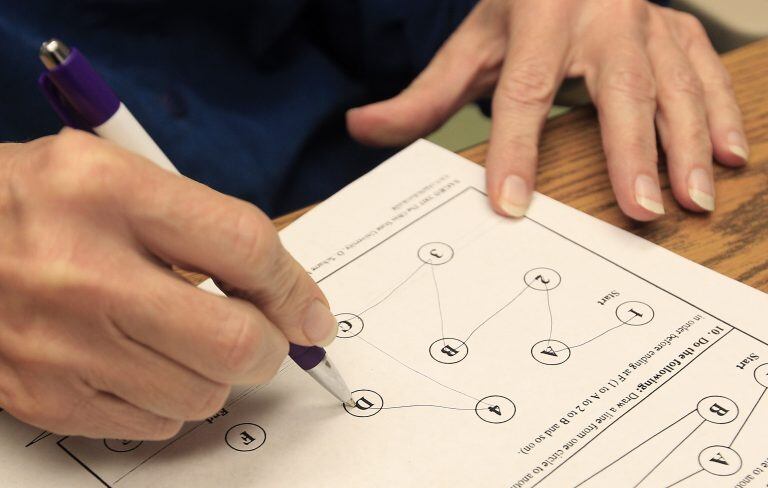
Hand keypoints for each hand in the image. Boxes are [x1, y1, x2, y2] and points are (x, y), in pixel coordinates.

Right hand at [0, 129, 336, 438]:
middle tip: (260, 333)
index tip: (311, 312)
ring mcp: (58, 344)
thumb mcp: (118, 174)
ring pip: (202, 394)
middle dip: (269, 344)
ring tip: (185, 338)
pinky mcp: (43, 397)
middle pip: (234, 341)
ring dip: (216, 372)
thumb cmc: (39, 203)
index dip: (295, 288)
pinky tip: (143, 361)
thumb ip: (206, 227)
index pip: (246, 248)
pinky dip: (171, 399)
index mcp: (108, 192)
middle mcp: (80, 272)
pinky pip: (155, 424)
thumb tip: (288, 296)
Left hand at [347, 0, 747, 219]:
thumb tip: (361, 128)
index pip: (522, 92)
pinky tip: (732, 156)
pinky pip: (705, 68)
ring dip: (689, 144)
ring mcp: (645, 18)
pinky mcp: (675, 26)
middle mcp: (599, 14)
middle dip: (631, 152)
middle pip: (619, 88)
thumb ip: (424, 94)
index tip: (510, 205)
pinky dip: (721, 112)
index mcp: (538, 16)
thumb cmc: (517, 4)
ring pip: (674, 83)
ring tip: (692, 199)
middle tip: (640, 213)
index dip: (514, 151)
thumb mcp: (470, 43)